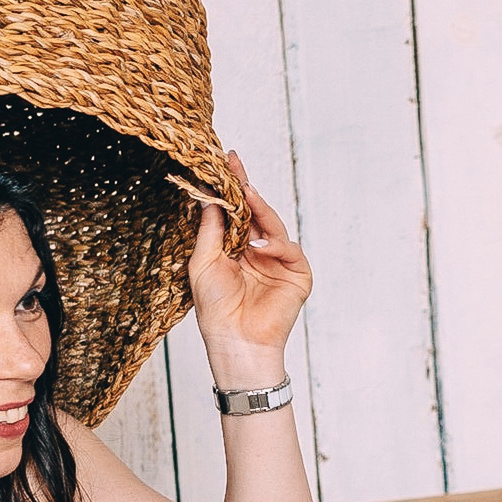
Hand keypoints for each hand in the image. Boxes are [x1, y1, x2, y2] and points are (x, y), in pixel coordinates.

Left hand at [186, 153, 310, 382]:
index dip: (233, 187)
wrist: (234, 340)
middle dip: (247, 189)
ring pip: (274, 226)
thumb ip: (210, 229)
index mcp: (237, 247)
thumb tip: (209, 196)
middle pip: (257, 213)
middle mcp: (259, 250)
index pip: (237, 212)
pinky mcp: (297, 275)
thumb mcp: (204, 262)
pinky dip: (275, 245)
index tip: (226, 161)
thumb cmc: (215, 308)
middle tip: (236, 167)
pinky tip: (258, 246)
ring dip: (260, 211)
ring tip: (247, 197)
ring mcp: (279, 261)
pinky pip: (290, 250)